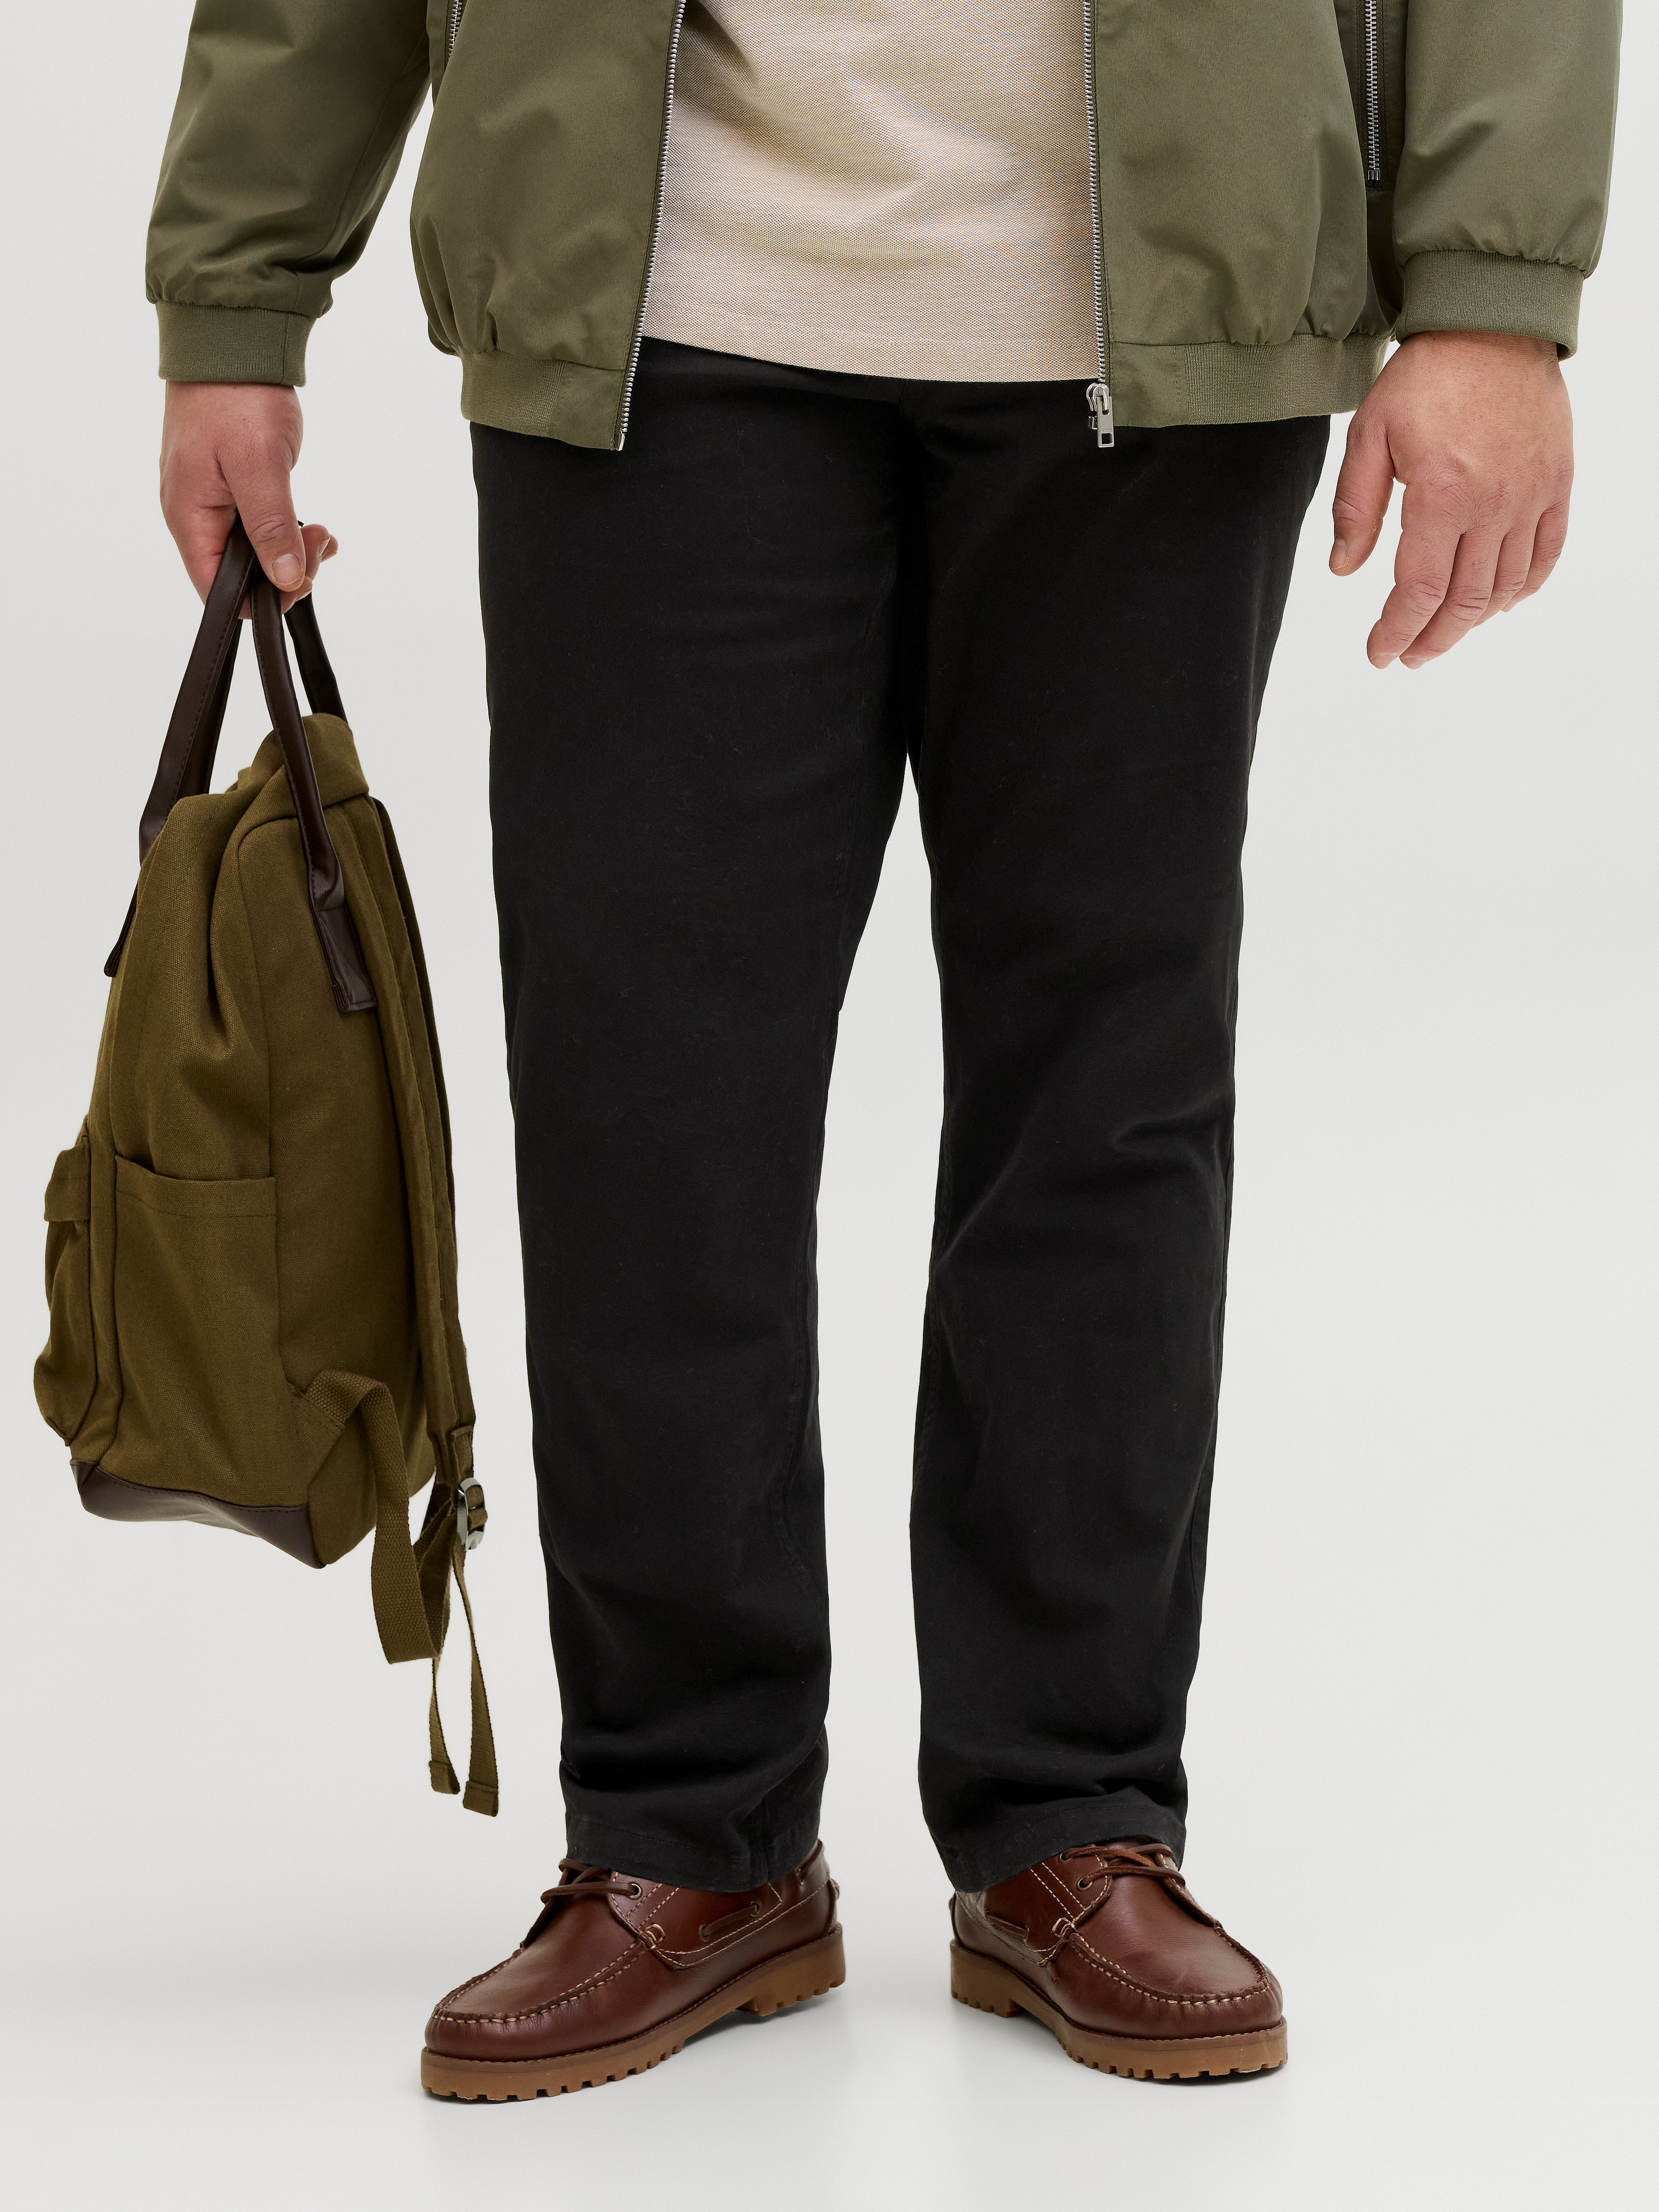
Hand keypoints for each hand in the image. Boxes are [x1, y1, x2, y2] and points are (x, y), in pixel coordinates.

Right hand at [160, 382, 336, 610]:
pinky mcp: (231, 486)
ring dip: (291, 550)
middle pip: (239, 576)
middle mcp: (194, 515)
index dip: (265, 598)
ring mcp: (212, 501)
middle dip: (286, 571)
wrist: (230, 339)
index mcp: (188, 518)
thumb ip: (270, 527)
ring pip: (254, 553)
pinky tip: (312, 524)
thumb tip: (285, 579)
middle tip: (320, 542)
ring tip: (322, 532)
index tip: (303, 574)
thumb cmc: (236, 395)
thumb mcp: (259, 465)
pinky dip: (287, 530)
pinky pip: (259, 526)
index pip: (219, 592)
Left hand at [1329, 331, 1571, 668]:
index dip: (1396, 632)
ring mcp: (1531, 496)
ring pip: (1505, 588)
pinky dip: (1522, 589)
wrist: (1493, 324)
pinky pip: (1546, 554)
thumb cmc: (1426, 376)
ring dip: (1473, 622)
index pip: (1418, 592)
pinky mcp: (1557, 483)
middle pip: (1464, 602)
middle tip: (1409, 656)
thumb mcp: (1370, 435)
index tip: (1379, 653)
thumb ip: (1355, 507)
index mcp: (1442, 496)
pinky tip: (1498, 604)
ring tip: (1444, 633)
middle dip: (1433, 640)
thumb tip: (1342, 570)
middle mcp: (1493, 505)